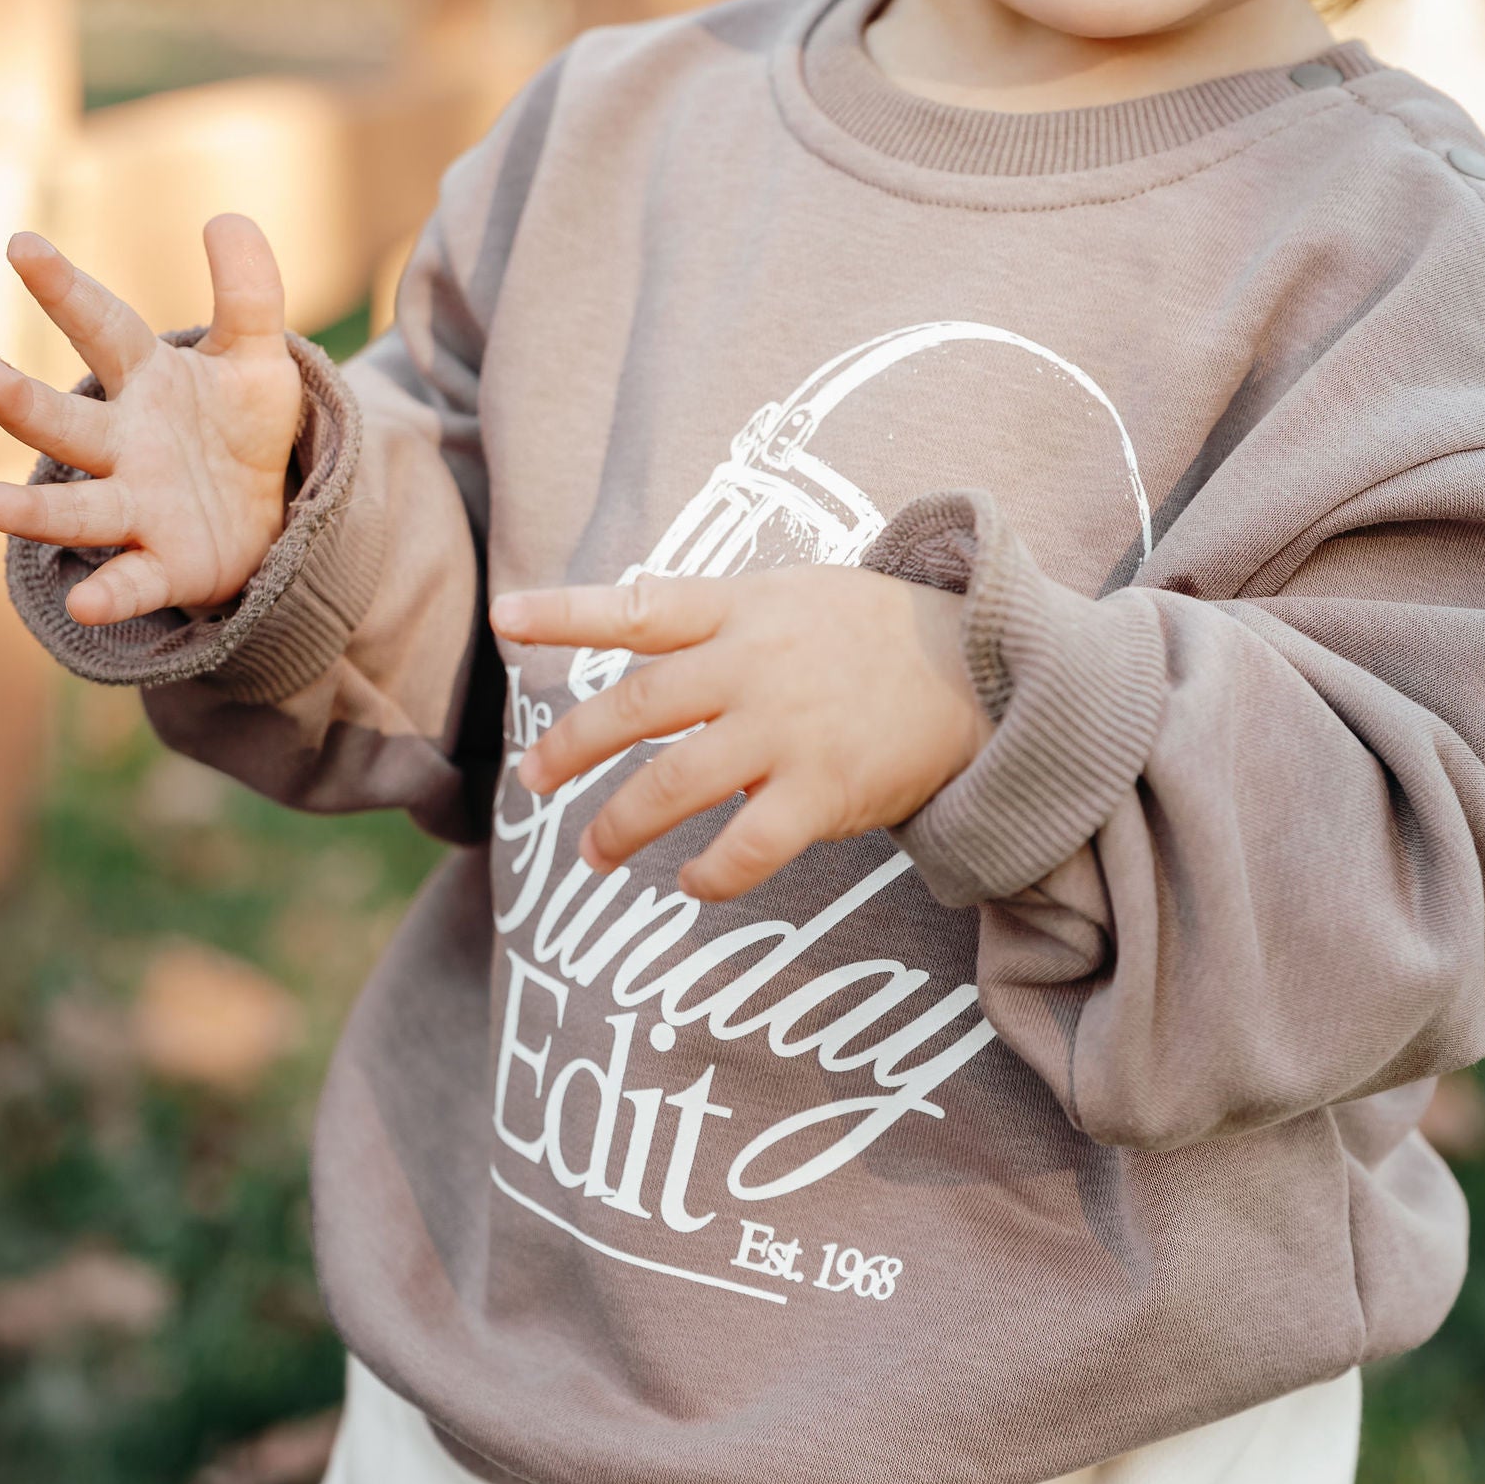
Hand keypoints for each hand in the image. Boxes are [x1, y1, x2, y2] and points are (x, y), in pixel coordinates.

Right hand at [0, 214, 302, 626]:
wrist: (269, 515)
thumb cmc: (240, 428)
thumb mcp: (259, 356)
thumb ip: (248, 291)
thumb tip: (224, 218)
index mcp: (145, 383)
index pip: (103, 329)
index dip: (65, 288)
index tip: (21, 243)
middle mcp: (124, 445)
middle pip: (67, 424)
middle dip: (23, 404)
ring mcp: (138, 508)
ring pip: (79, 509)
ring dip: (37, 511)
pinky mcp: (165, 565)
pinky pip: (132, 581)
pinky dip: (109, 593)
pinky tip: (83, 603)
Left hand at [489, 567, 990, 902]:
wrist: (981, 670)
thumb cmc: (876, 635)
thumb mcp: (796, 597)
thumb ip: (722, 620)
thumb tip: (642, 644)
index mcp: (742, 610)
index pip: (637, 606)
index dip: (565, 612)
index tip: (503, 618)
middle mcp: (754, 666)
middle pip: (638, 705)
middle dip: (574, 745)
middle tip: (531, 781)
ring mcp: (787, 729)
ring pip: (676, 782)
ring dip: (622, 824)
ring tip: (593, 854)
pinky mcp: (824, 789)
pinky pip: (748, 845)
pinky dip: (712, 874)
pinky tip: (693, 886)